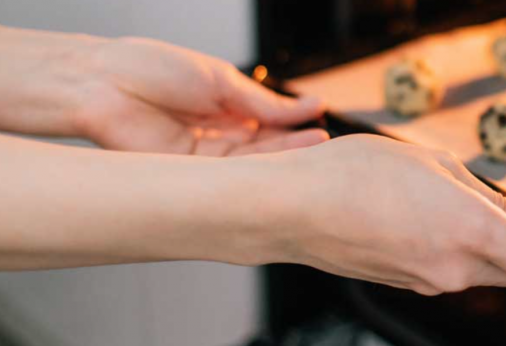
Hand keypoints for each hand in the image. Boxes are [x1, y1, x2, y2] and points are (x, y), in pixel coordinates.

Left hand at [71, 37, 327, 154]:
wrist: (103, 82)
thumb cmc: (151, 69)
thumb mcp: (222, 81)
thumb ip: (264, 104)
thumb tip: (307, 108)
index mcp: (224, 108)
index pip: (269, 123)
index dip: (295, 127)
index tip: (321, 125)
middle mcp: (216, 134)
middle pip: (265, 147)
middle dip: (296, 146)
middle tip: (325, 144)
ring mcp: (204, 156)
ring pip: (253, 164)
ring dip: (284, 158)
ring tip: (315, 149)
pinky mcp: (190, 173)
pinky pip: (230, 174)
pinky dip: (258, 169)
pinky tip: (281, 162)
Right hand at [254, 134, 505, 306]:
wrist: (290, 208)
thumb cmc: (355, 175)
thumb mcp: (437, 168)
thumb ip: (497, 200)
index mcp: (473, 233)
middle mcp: (458, 269)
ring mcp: (432, 283)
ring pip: (488, 271)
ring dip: (496, 248)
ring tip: (463, 206)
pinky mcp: (410, 283)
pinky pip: (455, 269)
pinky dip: (462, 249)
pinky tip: (434, 220)